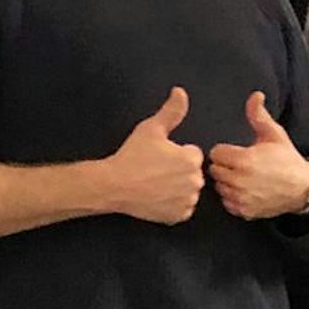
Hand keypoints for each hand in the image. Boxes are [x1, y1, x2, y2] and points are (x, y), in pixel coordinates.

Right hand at [107, 87, 205, 224]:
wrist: (112, 185)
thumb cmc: (131, 156)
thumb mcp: (151, 129)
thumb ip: (171, 111)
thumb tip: (181, 92)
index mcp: (191, 160)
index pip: (192, 154)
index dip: (175, 153)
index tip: (159, 156)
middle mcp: (195, 181)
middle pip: (192, 172)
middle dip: (178, 170)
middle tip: (155, 170)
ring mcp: (188, 201)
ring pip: (188, 190)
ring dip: (177, 187)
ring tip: (155, 183)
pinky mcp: (179, 216)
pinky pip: (182, 207)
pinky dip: (173, 204)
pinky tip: (158, 196)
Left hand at [210, 92, 308, 219]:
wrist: (304, 189)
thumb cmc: (288, 160)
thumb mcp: (275, 135)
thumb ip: (259, 116)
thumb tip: (255, 95)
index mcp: (243, 160)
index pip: (215, 153)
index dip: (226, 151)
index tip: (237, 153)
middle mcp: (239, 180)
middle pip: (215, 170)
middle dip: (225, 166)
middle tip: (240, 165)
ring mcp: (241, 197)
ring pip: (220, 187)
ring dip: (227, 182)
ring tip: (243, 178)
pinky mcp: (244, 211)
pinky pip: (227, 202)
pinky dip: (233, 198)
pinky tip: (246, 191)